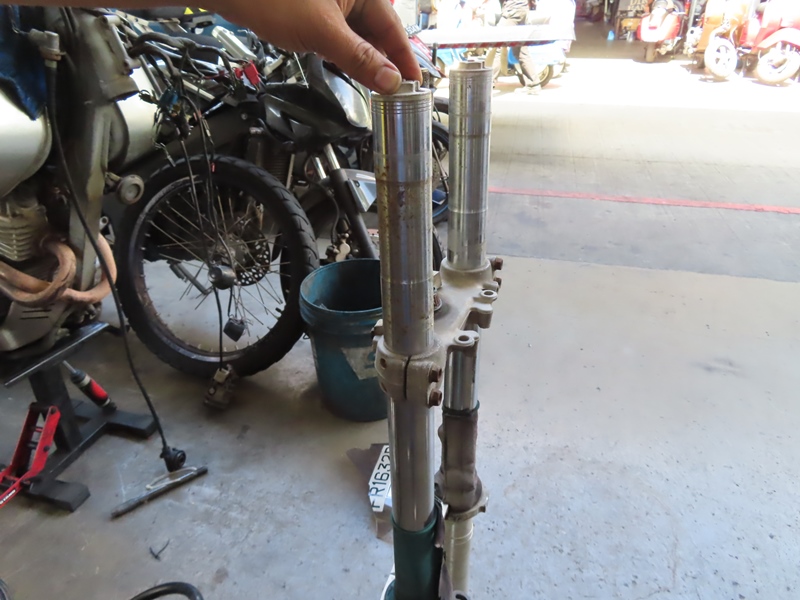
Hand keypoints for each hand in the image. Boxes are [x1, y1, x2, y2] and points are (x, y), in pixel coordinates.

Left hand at [213, 0, 421, 93]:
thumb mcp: (323, 33)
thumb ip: (359, 59)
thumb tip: (389, 80)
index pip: (395, 29)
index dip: (405, 59)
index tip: (414, 84)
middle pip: (379, 33)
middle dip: (384, 62)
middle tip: (392, 92)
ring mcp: (334, 2)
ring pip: (359, 36)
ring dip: (363, 60)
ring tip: (370, 84)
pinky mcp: (316, 10)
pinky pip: (340, 34)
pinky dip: (344, 52)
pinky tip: (344, 66)